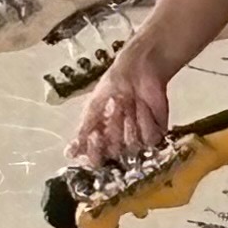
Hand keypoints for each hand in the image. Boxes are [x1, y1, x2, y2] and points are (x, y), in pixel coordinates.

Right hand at [70, 49, 173, 169]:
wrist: (138, 68)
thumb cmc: (114, 83)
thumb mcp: (94, 105)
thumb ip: (85, 128)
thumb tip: (71, 152)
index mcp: (101, 137)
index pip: (95, 159)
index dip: (95, 150)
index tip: (95, 135)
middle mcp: (119, 142)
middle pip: (115, 153)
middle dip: (114, 128)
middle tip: (116, 107)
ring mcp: (138, 139)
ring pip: (132, 147)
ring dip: (129, 122)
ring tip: (129, 103)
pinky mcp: (156, 133)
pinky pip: (150, 139)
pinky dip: (145, 120)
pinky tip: (142, 106)